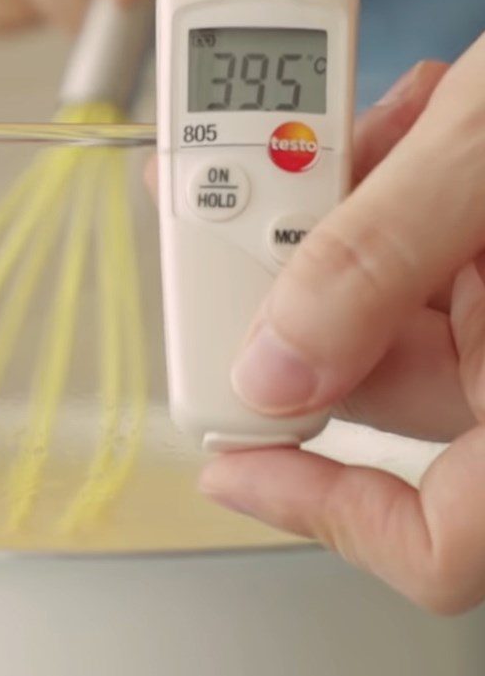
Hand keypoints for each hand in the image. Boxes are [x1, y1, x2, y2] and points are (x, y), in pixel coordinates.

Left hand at [200, 34, 484, 614]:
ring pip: (397, 311)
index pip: (441, 541)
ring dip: (350, 224)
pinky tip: (405, 134)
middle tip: (254, 228)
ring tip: (346, 143)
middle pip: (382, 385)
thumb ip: (378, 261)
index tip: (233, 467)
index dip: (322, 515)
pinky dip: (402, 203)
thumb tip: (272, 366)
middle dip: (307, 297)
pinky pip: (437, 263)